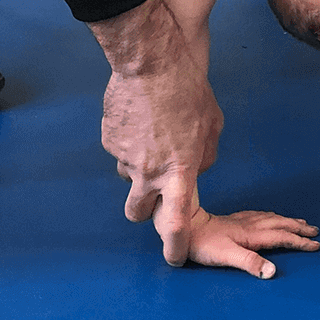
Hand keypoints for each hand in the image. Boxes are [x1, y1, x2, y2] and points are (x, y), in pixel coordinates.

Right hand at [92, 0, 223, 266]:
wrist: (150, 61)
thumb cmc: (188, 90)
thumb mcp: (211, 126)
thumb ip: (203, 156)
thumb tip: (195, 168)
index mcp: (179, 171)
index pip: (175, 224)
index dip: (174, 247)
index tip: (175, 258)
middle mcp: (147, 172)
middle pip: (137, 213)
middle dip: (144, 211)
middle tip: (153, 195)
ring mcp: (124, 157)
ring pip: (127, 176)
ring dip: (137, 170)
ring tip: (151, 137)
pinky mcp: (109, 140)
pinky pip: (119, 150)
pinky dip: (129, 141)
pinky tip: (140, 117)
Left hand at [162, 204, 319, 278]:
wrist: (186, 229)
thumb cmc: (204, 245)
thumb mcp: (227, 257)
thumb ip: (251, 263)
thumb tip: (273, 271)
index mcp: (252, 234)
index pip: (282, 237)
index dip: (300, 242)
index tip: (316, 245)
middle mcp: (251, 225)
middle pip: (281, 225)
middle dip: (299, 229)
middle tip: (316, 232)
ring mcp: (243, 221)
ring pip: (272, 218)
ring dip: (289, 221)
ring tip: (301, 223)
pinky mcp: (235, 220)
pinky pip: (261, 215)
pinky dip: (272, 216)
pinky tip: (272, 216)